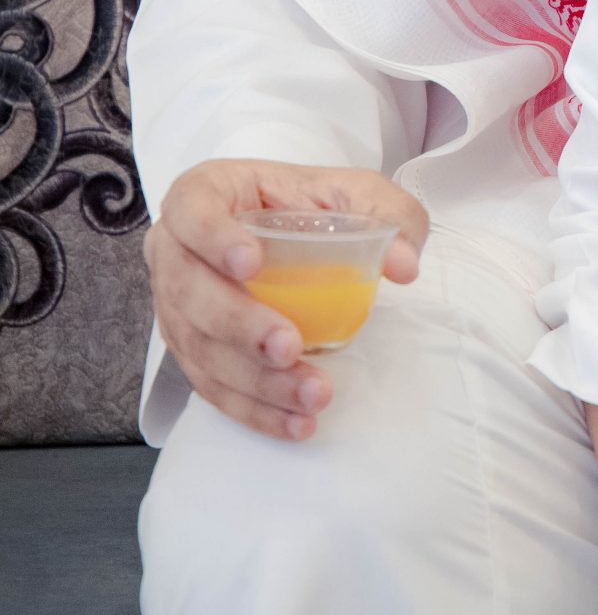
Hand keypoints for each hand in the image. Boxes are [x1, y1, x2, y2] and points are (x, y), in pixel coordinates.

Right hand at [144, 159, 425, 439]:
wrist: (286, 232)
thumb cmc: (308, 205)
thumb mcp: (351, 191)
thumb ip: (387, 213)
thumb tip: (404, 265)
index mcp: (203, 195)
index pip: (191, 210)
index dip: (213, 238)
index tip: (252, 263)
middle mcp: (175, 251)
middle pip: (189, 292)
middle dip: (240, 326)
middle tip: (290, 346)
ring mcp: (175, 306)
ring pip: (201, 349)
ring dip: (255, 380)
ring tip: (311, 394)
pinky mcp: (189, 352)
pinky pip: (212, 387)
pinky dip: (253, 409)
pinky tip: (295, 423)